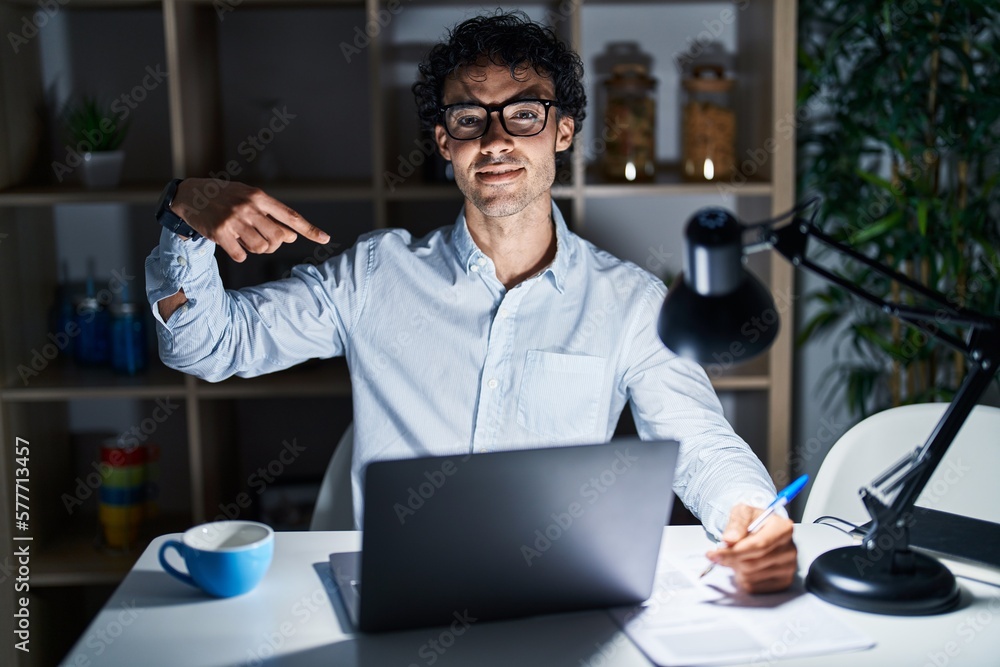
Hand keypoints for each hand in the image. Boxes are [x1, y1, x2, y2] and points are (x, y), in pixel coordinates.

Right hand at [171, 178, 329, 261]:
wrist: (191, 195)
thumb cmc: (226, 197)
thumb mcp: (250, 199)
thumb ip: (271, 215)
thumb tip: (291, 236)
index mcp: (259, 197)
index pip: (290, 216)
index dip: (309, 229)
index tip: (325, 239)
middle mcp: (248, 207)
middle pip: (278, 238)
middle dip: (274, 244)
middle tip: (263, 240)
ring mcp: (233, 220)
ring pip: (261, 248)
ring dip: (257, 249)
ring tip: (245, 239)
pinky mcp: (219, 233)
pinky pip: (241, 256)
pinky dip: (240, 254)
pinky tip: (232, 244)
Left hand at [706, 503, 796, 592]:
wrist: (762, 531)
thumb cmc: (754, 521)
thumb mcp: (743, 512)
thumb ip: (736, 522)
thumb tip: (729, 539)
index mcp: (783, 529)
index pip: (759, 545)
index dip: (734, 551)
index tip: (714, 553)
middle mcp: (789, 550)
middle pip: (752, 563)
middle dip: (730, 559)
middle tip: (717, 554)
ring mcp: (788, 568)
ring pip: (750, 576)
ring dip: (735, 568)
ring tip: (736, 556)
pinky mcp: (782, 582)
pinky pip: (754, 587)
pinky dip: (742, 578)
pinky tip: (743, 566)